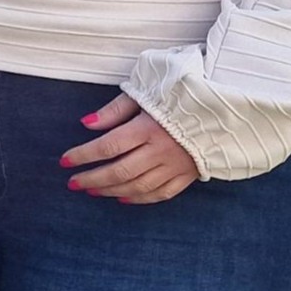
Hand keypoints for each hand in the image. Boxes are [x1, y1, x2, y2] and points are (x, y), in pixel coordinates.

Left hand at [61, 94, 196, 203]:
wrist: (225, 107)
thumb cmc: (181, 93)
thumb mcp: (146, 92)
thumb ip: (115, 110)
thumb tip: (86, 124)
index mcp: (149, 127)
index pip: (108, 146)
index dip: (83, 155)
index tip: (65, 161)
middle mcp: (161, 150)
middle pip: (119, 171)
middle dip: (92, 179)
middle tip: (73, 183)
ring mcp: (176, 166)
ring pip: (138, 186)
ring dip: (111, 191)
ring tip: (92, 191)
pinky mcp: (189, 175)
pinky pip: (161, 194)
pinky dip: (140, 199)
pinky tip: (123, 199)